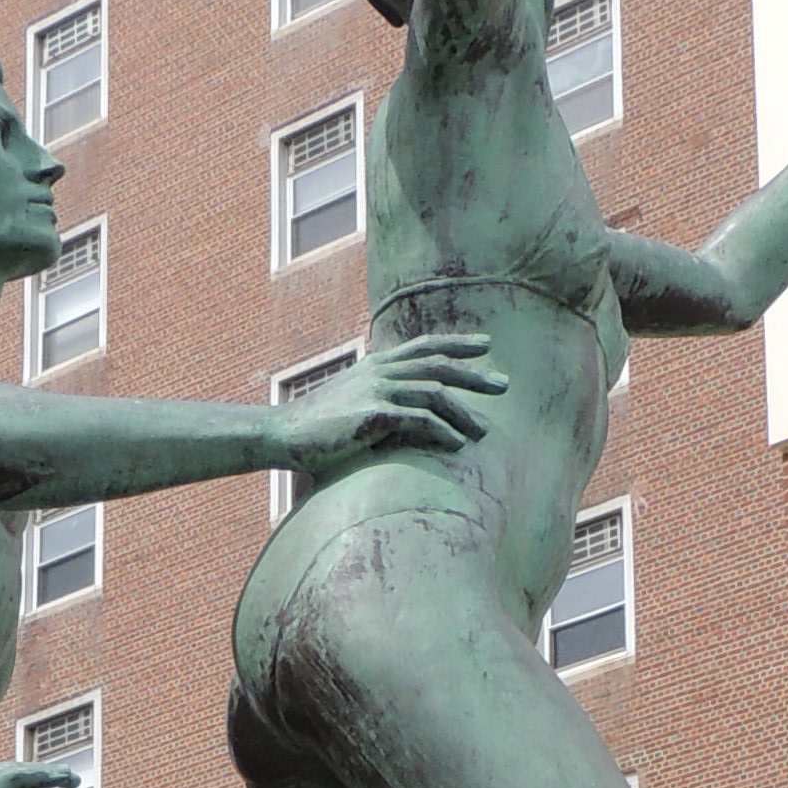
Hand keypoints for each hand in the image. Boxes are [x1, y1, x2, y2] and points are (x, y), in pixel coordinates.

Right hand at [277, 333, 505, 480]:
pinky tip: (457, 444)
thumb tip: (402, 415)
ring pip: (434, 394)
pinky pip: (418, 420)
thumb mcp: (350, 402)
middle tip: (504, 385)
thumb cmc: (316, 427)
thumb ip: (378, 399)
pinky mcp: (373, 416)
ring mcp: (377, 391)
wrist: (283, 434)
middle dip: (475, 375)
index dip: (457, 343)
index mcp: (376, 364)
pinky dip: (442, 431)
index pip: (425, 346)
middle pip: (438, 366)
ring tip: (483, 432)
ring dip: (463, 413)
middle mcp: (380, 372)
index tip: (485, 346)